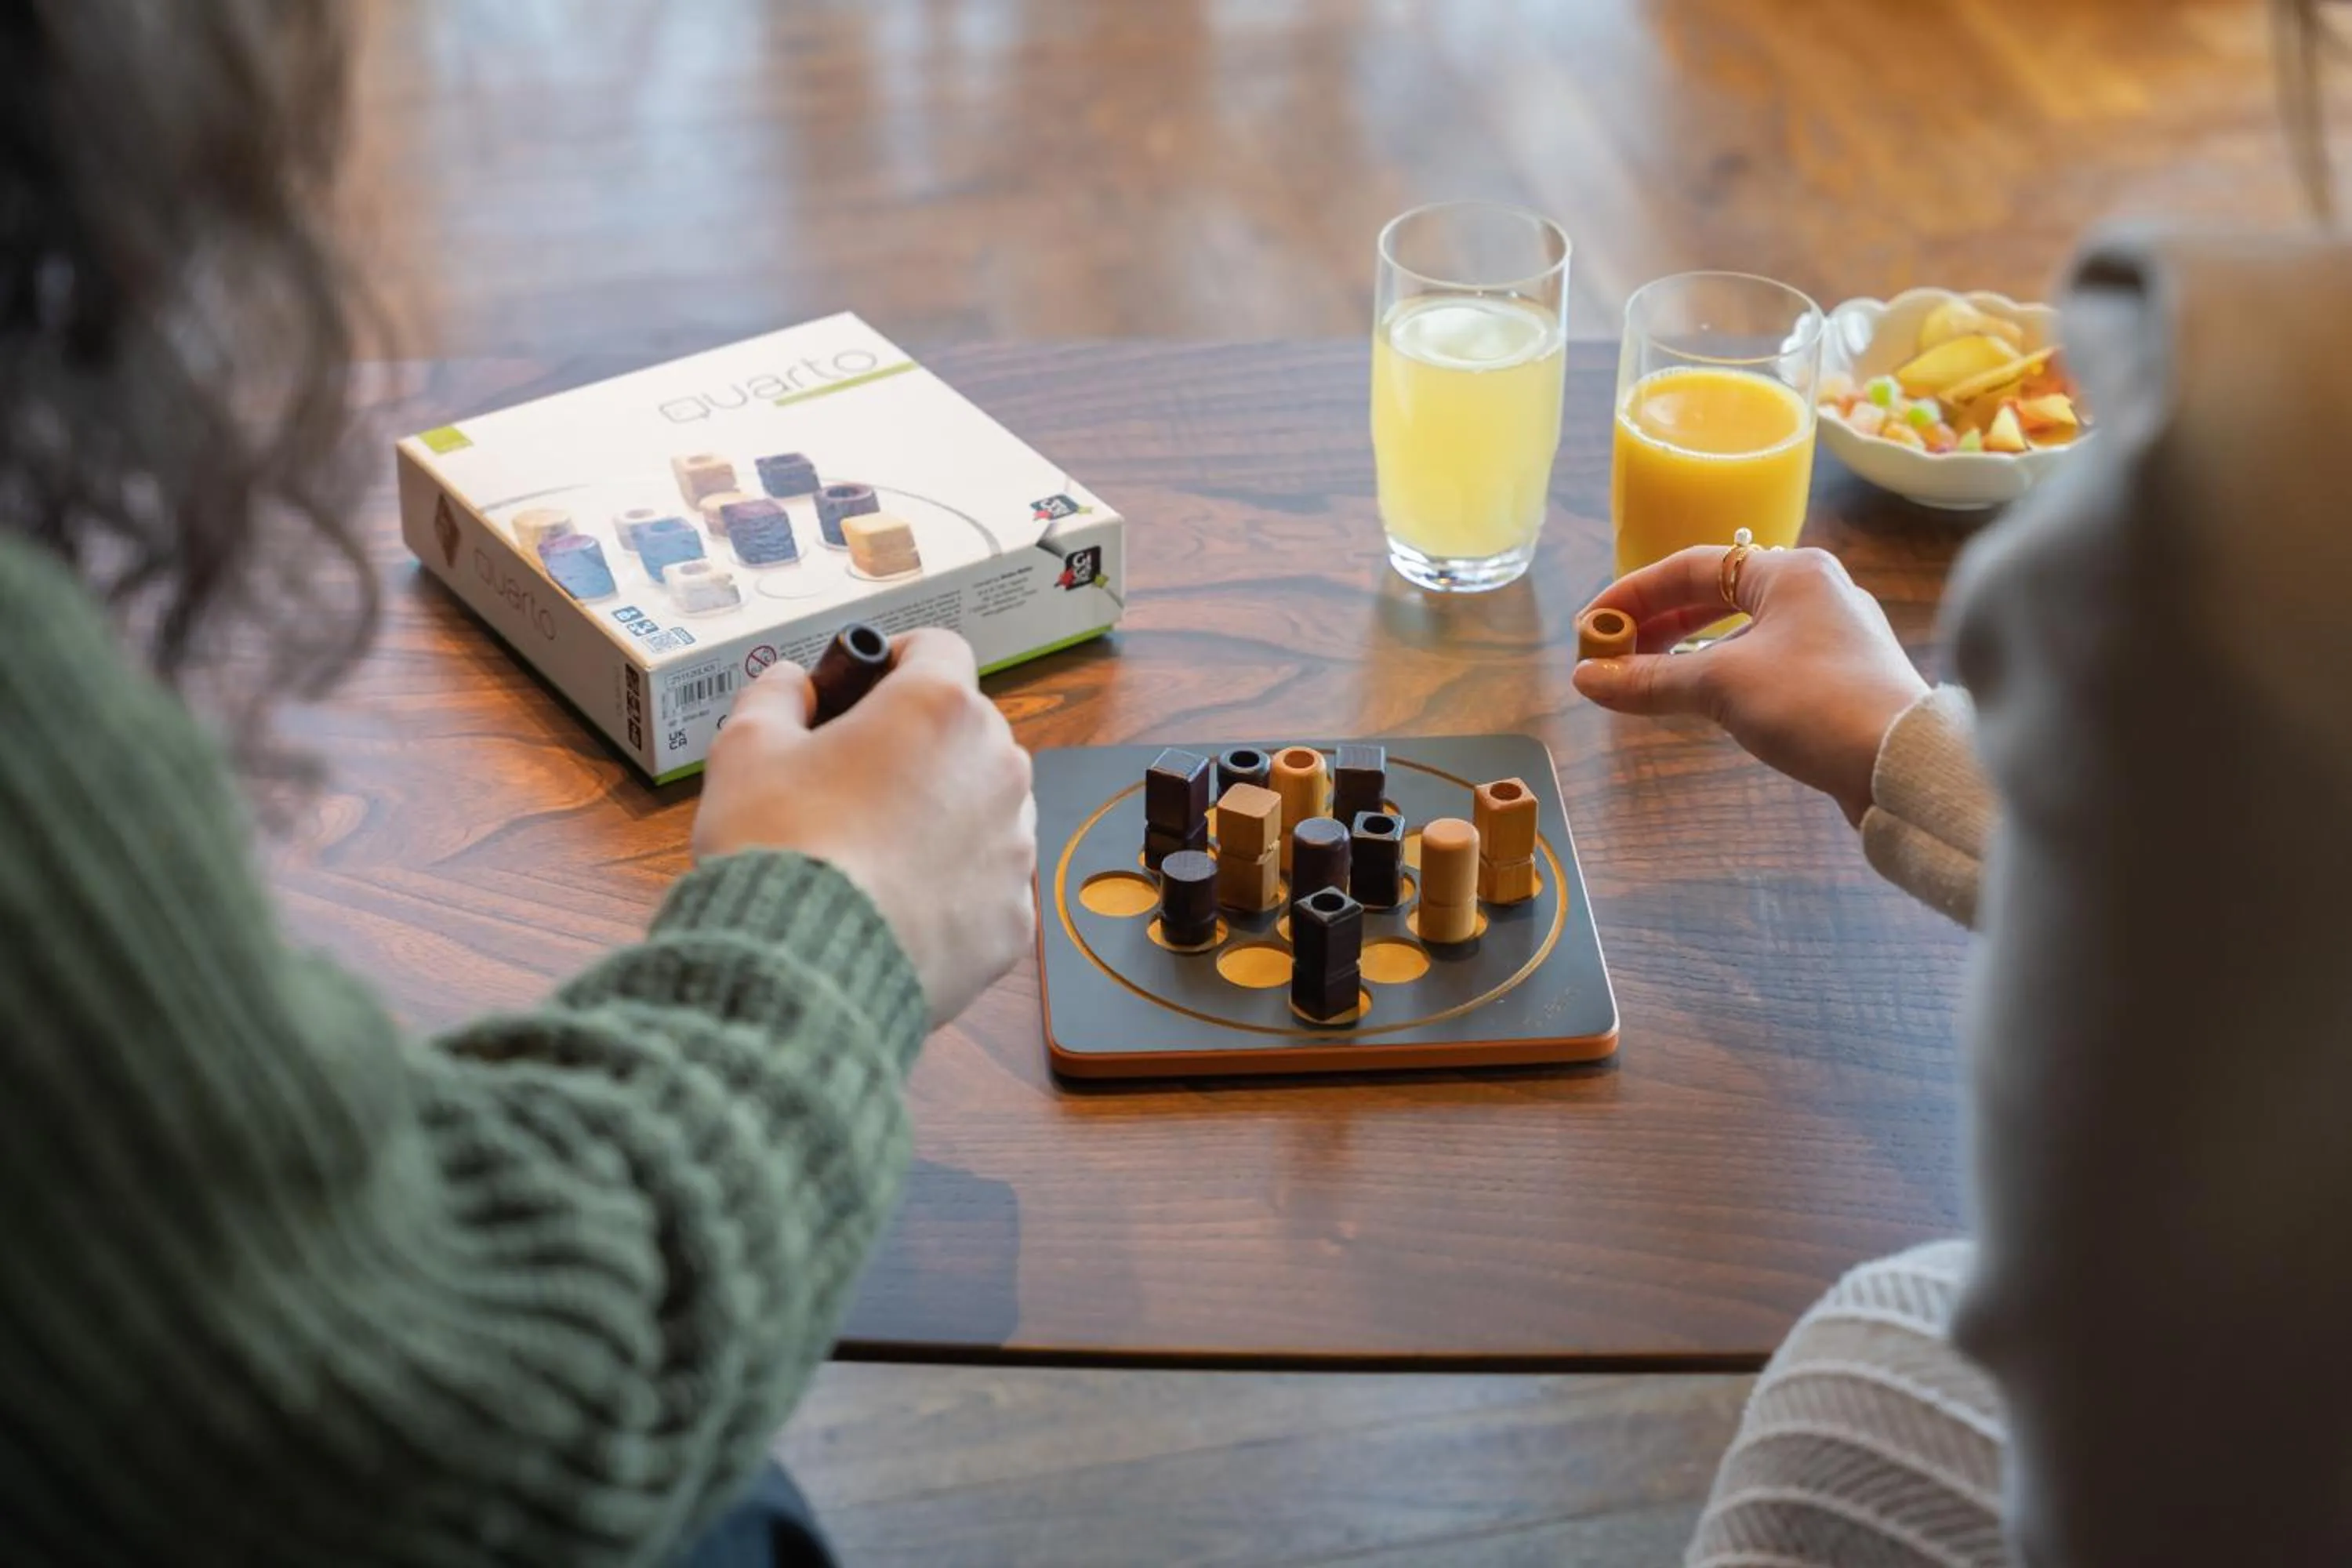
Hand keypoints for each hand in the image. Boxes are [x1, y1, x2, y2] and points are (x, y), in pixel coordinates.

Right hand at [692, 628, 1036, 1027]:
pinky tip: (898, 903)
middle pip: (967, 730)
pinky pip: (987, 882)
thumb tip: (792, 684)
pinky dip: (953, 884)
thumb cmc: (778, 849)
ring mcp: (1015, 847)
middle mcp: (997, 768)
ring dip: (943, 811)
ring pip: (985, 806)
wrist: (804, 971)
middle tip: (855, 776)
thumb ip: (775, 696)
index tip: (866, 685)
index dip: (897, 659)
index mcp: (939, 709)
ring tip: (875, 848)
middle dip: (918, 741)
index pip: (938, 649)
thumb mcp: (746, 748)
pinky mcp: (1015, 917)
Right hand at [1572, 545, 1926, 825]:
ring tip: (1647, 677)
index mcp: (1790, 571)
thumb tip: (1587, 678)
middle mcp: (1816, 590)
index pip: (1692, 567)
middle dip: (1658, 625)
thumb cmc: (1813, 703)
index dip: (1633, 595)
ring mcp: (1834, 633)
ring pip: (1743, 631)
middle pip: (1717, 595)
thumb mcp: (1720, 685)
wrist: (1902, 762)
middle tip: (1613, 655)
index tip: (1592, 628)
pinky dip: (1724, 672)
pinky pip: (1766, 660)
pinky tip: (1703, 698)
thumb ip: (1651, 679)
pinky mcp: (1842, 676)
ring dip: (1689, 651)